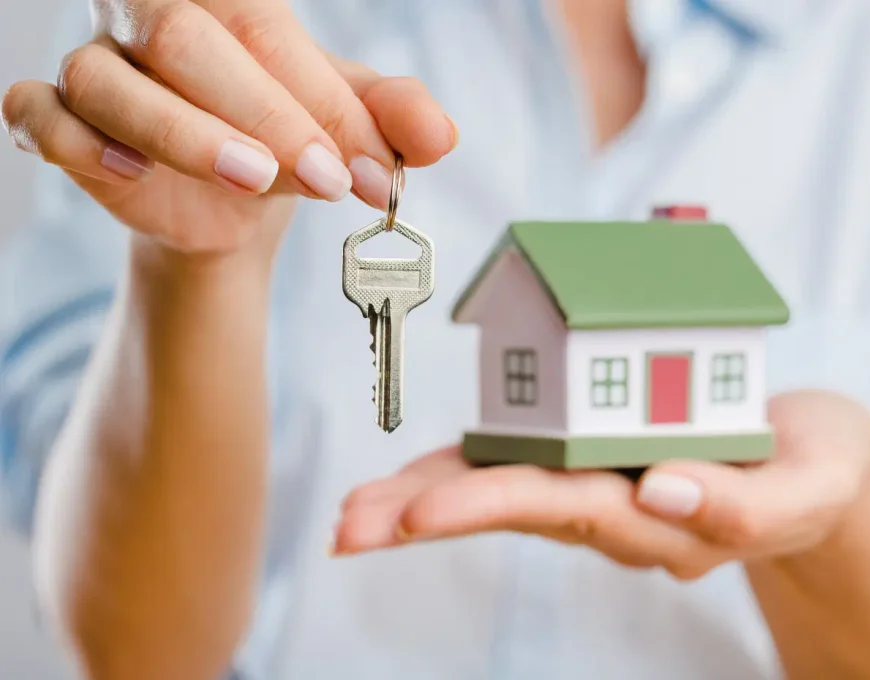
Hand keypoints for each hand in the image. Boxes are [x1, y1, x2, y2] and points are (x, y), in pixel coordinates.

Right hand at [1, 0, 455, 256]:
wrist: (232, 201)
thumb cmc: (284, 140)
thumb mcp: (345, 128)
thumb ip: (392, 121)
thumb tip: (442, 135)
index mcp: (228, 3)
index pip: (269, 31)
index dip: (324, 104)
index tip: (375, 173)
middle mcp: (152, 19)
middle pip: (190, 42)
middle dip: (268, 117)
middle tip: (329, 180)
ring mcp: (97, 66)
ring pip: (114, 82)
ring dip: (188, 136)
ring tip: (254, 177)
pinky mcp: (56, 117)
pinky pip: (40, 115)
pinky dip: (79, 143)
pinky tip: (129, 172)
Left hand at [332, 390, 869, 579]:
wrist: (815, 463)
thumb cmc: (817, 470)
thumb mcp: (815, 486)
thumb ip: (750, 506)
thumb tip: (665, 493)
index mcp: (665, 514)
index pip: (570, 509)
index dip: (494, 505)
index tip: (423, 517)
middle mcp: (619, 508)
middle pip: (515, 508)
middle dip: (430, 515)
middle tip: (350, 527)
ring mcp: (602, 487)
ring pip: (505, 492)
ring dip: (427, 499)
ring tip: (352, 515)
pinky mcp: (595, 459)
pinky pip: (523, 464)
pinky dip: (465, 470)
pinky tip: (413, 481)